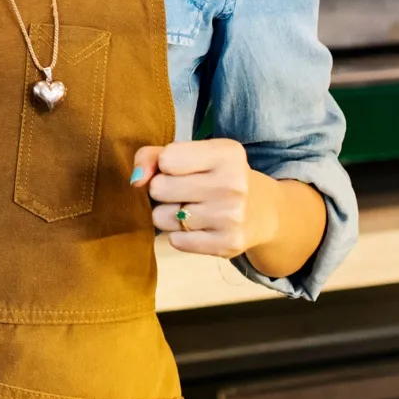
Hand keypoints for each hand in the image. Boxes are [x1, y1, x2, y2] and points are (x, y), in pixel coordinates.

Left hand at [130, 138, 275, 258]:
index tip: (182, 168)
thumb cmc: (215, 175)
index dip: (166, 165)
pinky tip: (199, 226)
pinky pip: (176, 241)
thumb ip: (153, 156)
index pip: (166, 159)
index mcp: (226, 154)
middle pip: (159, 189)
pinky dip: (180, 235)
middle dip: (164, 190)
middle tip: (185, 190)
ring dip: (169, 214)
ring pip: (161, 217)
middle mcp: (233, 185)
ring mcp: (232, 217)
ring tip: (192, 208)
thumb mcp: (192, 153)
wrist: (262, 210)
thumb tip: (136, 180)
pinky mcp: (228, 245)